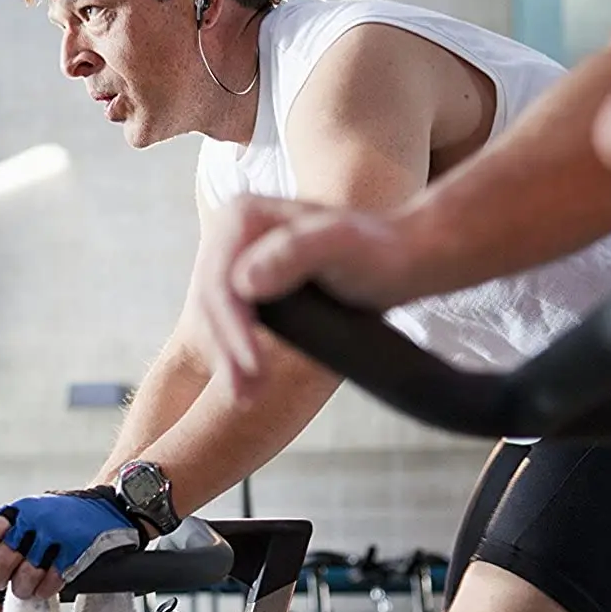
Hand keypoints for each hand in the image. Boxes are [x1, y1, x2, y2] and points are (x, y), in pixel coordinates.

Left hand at [0, 491, 140, 611]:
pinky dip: (43, 591)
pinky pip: (50, 583)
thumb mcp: (34, 514)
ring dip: (19, 589)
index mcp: (22, 508)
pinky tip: (44, 587)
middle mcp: (37, 518)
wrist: (112, 508)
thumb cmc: (65, 517)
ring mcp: (58, 535)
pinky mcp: (77, 552)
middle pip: (1, 559)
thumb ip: (8, 537)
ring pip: (24, 577)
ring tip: (22, 587)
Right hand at [194, 194, 408, 401]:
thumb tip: (243, 283)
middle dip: (226, 350)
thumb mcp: (341, 244)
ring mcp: (235, 260)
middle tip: (245, 394)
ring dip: (226, 360)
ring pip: (212, 318)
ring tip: (247, 396)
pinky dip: (233, 355)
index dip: (231, 326)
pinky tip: (247, 383)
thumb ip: (295, 252)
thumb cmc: (377, 251)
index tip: (253, 365)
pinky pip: (226, 325)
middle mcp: (230, 234)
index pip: (220, 279)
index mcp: (242, 215)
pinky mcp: (245, 285)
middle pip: (210, 302)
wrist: (399, 260)